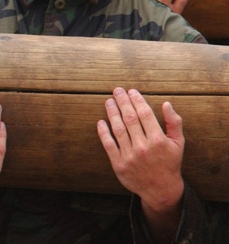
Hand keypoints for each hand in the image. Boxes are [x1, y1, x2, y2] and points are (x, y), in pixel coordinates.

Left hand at [97, 88, 183, 239]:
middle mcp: (143, 147)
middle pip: (130, 118)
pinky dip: (103, 132)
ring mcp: (130, 156)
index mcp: (158, 140)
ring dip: (112, 113)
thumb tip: (166, 103)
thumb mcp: (178, 143)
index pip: (145, 114)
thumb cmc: (170, 162)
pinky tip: (101, 121)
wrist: (160, 189)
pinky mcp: (118, 164)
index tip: (131, 91)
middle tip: (117, 90)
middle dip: (122, 102)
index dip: (137, 100)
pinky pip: (108, 145)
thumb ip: (174, 122)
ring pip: (118, 129)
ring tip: (109, 101)